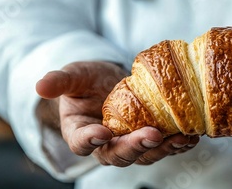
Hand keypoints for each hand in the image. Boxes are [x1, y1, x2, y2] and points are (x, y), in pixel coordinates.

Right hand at [35, 61, 198, 166]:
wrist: (111, 81)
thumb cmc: (89, 80)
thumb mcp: (73, 76)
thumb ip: (60, 81)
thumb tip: (40, 85)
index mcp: (80, 132)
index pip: (81, 142)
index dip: (90, 140)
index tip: (102, 132)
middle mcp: (106, 144)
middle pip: (118, 155)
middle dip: (135, 147)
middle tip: (151, 135)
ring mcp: (129, 143)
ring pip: (145, 155)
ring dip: (163, 149)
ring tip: (180, 138)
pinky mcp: (150, 138)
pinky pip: (163, 147)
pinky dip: (178, 144)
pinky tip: (190, 137)